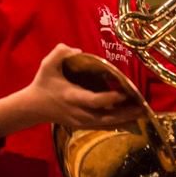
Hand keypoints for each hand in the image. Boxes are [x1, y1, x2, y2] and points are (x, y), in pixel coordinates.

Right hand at [0, 44, 141, 140]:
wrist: (33, 107)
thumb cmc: (42, 84)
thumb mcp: (47, 65)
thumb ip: (60, 53)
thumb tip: (78, 50)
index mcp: (71, 96)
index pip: (93, 100)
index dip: (109, 98)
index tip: (123, 93)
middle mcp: (79, 111)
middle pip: (106, 116)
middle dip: (125, 112)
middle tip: (142, 106)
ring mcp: (81, 121)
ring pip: (106, 123)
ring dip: (124, 118)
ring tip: (141, 112)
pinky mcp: (83, 124)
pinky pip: (103, 126)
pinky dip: (117, 123)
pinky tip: (130, 118)